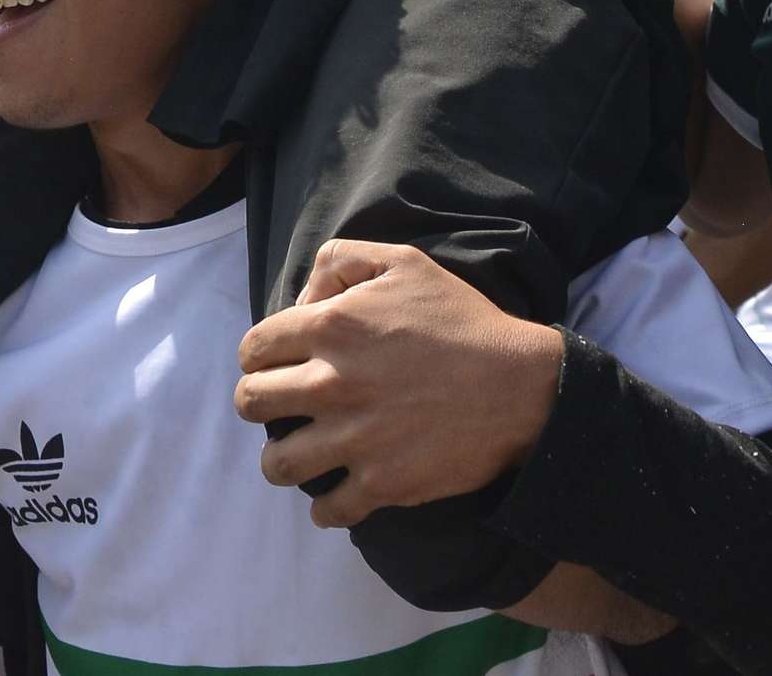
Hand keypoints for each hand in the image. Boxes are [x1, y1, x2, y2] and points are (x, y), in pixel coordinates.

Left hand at [232, 240, 560, 527]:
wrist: (520, 385)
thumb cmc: (462, 319)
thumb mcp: (404, 261)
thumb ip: (342, 261)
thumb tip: (304, 297)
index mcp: (332, 327)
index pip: (254, 349)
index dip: (260, 356)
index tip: (276, 365)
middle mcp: (333, 384)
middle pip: (250, 403)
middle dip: (259, 402)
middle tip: (283, 405)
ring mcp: (355, 439)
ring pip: (277, 464)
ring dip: (282, 459)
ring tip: (301, 453)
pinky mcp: (382, 483)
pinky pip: (327, 510)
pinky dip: (326, 507)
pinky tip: (337, 493)